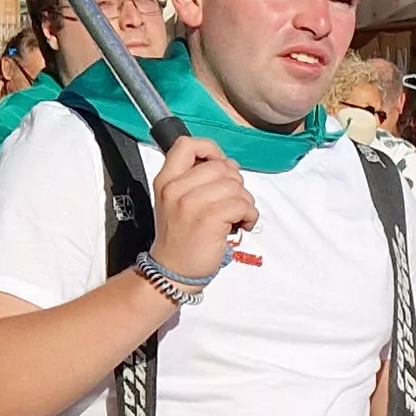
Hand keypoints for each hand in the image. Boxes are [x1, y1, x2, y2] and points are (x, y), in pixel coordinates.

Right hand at [149, 136, 255, 279]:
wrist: (173, 271)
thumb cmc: (182, 237)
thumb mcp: (176, 201)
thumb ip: (195, 178)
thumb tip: (227, 165)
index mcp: (166, 180)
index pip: (187, 144)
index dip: (211, 150)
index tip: (220, 167)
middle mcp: (175, 188)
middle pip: (221, 165)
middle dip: (235, 183)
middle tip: (232, 202)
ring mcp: (191, 203)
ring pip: (236, 185)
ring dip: (245, 201)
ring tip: (237, 216)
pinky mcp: (209, 219)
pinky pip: (242, 204)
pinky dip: (250, 215)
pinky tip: (242, 225)